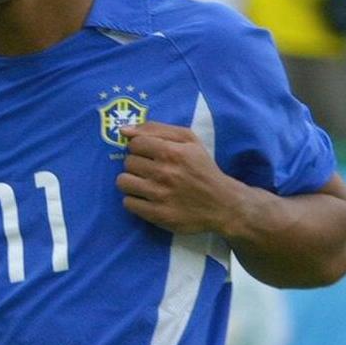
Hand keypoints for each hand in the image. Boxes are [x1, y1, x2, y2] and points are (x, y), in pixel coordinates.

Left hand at [116, 121, 242, 235]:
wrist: (222, 204)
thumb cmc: (203, 168)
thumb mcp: (189, 140)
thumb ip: (156, 129)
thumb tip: (124, 130)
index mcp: (172, 152)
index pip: (134, 144)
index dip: (140, 148)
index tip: (150, 154)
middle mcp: (164, 173)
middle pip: (128, 162)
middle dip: (138, 164)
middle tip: (152, 170)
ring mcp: (159, 195)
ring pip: (123, 182)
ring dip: (132, 182)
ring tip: (145, 184)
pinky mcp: (157, 215)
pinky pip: (128, 203)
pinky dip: (135, 200)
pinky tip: (148, 198)